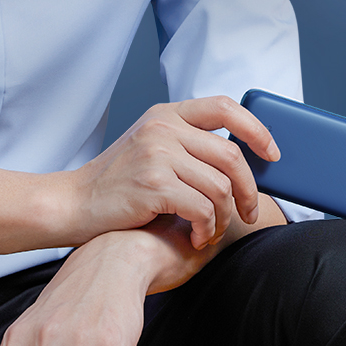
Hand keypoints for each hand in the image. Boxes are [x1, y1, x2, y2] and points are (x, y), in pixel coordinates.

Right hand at [66, 96, 280, 249]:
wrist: (74, 204)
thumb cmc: (116, 184)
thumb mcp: (149, 147)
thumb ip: (185, 144)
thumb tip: (236, 157)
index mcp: (166, 114)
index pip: (225, 107)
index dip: (256, 129)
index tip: (272, 154)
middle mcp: (163, 128)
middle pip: (231, 155)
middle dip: (249, 190)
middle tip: (250, 212)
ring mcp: (157, 154)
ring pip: (220, 187)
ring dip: (224, 217)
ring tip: (212, 231)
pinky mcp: (154, 184)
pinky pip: (203, 208)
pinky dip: (208, 229)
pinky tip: (198, 237)